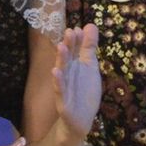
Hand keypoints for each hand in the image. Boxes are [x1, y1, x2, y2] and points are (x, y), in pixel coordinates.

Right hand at [53, 24, 100, 139]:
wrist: (80, 120)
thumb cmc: (84, 91)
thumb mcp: (90, 67)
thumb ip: (89, 48)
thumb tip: (89, 25)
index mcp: (75, 66)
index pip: (76, 50)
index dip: (77, 40)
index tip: (79, 27)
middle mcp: (68, 74)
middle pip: (68, 58)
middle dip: (69, 45)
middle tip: (70, 31)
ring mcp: (64, 88)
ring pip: (62, 72)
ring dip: (61, 59)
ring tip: (61, 46)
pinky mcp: (63, 102)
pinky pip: (59, 91)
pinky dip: (58, 82)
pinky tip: (55, 72)